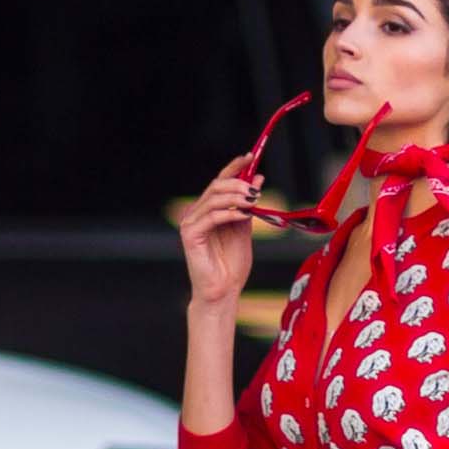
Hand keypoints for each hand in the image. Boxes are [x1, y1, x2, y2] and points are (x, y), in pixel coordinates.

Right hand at [179, 152, 260, 310]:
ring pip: (214, 198)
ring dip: (236, 196)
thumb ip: (248, 206)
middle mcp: (197, 213)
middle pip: (216, 186)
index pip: (220, 181)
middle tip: (256, 189)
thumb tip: (258, 180)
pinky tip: (245, 216)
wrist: (223, 292)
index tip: (250, 157)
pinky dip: (230, 214)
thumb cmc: (232, 265)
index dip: (234, 167)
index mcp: (209, 210)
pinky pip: (212, 217)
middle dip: (238, 183)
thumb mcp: (245, 229)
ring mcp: (191, 223)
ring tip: (253, 200)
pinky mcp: (190, 235)